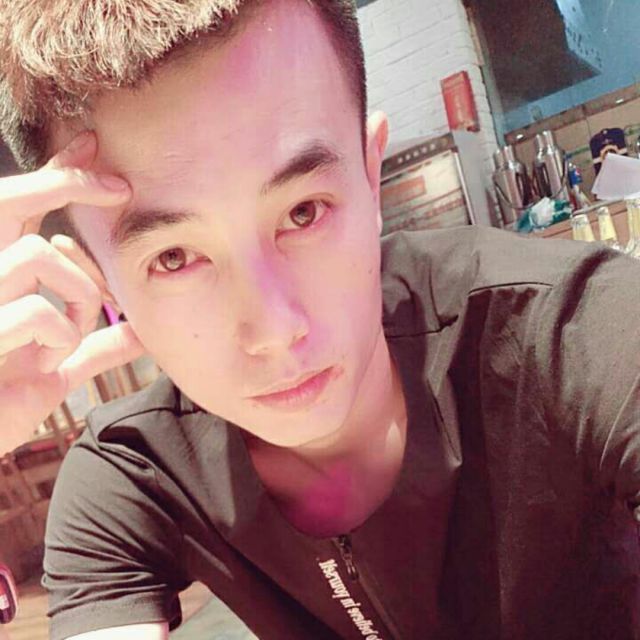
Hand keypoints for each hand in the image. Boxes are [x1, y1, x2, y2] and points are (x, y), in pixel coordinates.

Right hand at [0, 131, 144, 451]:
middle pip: (11, 200)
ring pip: (39, 252)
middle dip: (65, 183)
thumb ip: (96, 349)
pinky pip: (39, 313)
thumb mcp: (56, 370)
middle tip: (117, 187)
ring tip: (70, 332)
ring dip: (77, 291)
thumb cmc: (7, 402)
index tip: (94, 144)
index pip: (21, 209)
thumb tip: (141, 335)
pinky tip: (49, 360)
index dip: (56, 173)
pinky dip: (62, 336)